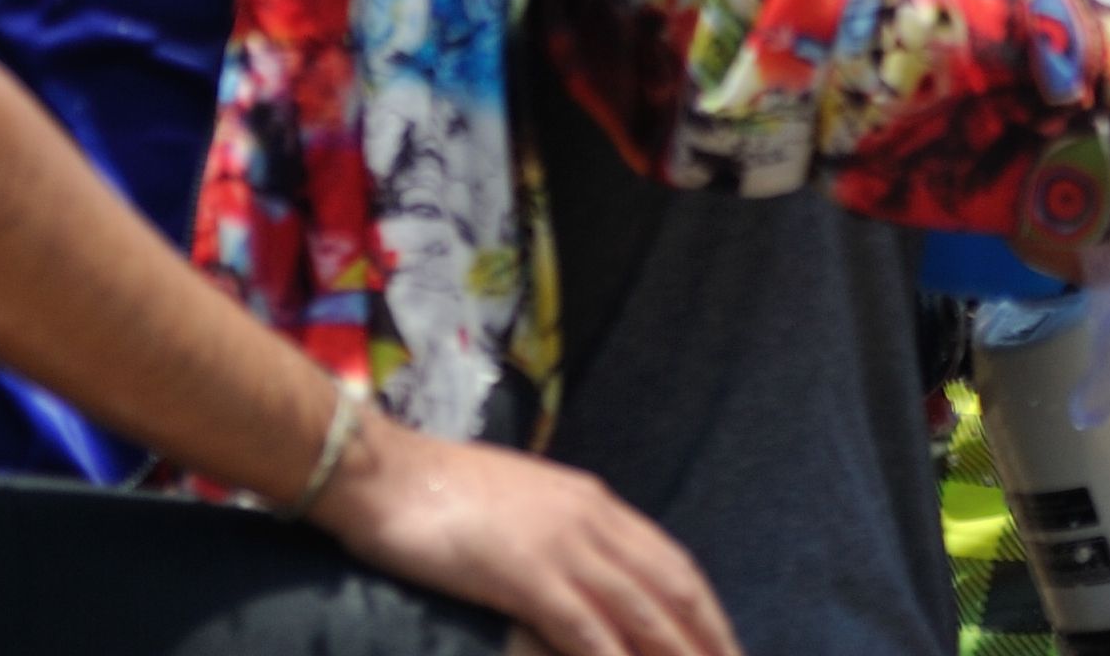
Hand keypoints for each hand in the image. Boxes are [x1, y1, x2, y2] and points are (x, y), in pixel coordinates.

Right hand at [310, 413, 737, 655]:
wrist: (383, 472)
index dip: (705, 612)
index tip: (726, 649)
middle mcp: (591, 521)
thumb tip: (583, 574)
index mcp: (593, 503)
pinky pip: (586, 629)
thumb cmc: (439, 492)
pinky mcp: (526, 574)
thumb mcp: (520, 508)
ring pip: (641, 612)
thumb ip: (559, 536)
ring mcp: (561, 546)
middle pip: (671, 591)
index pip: (671, 563)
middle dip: (709, 642)